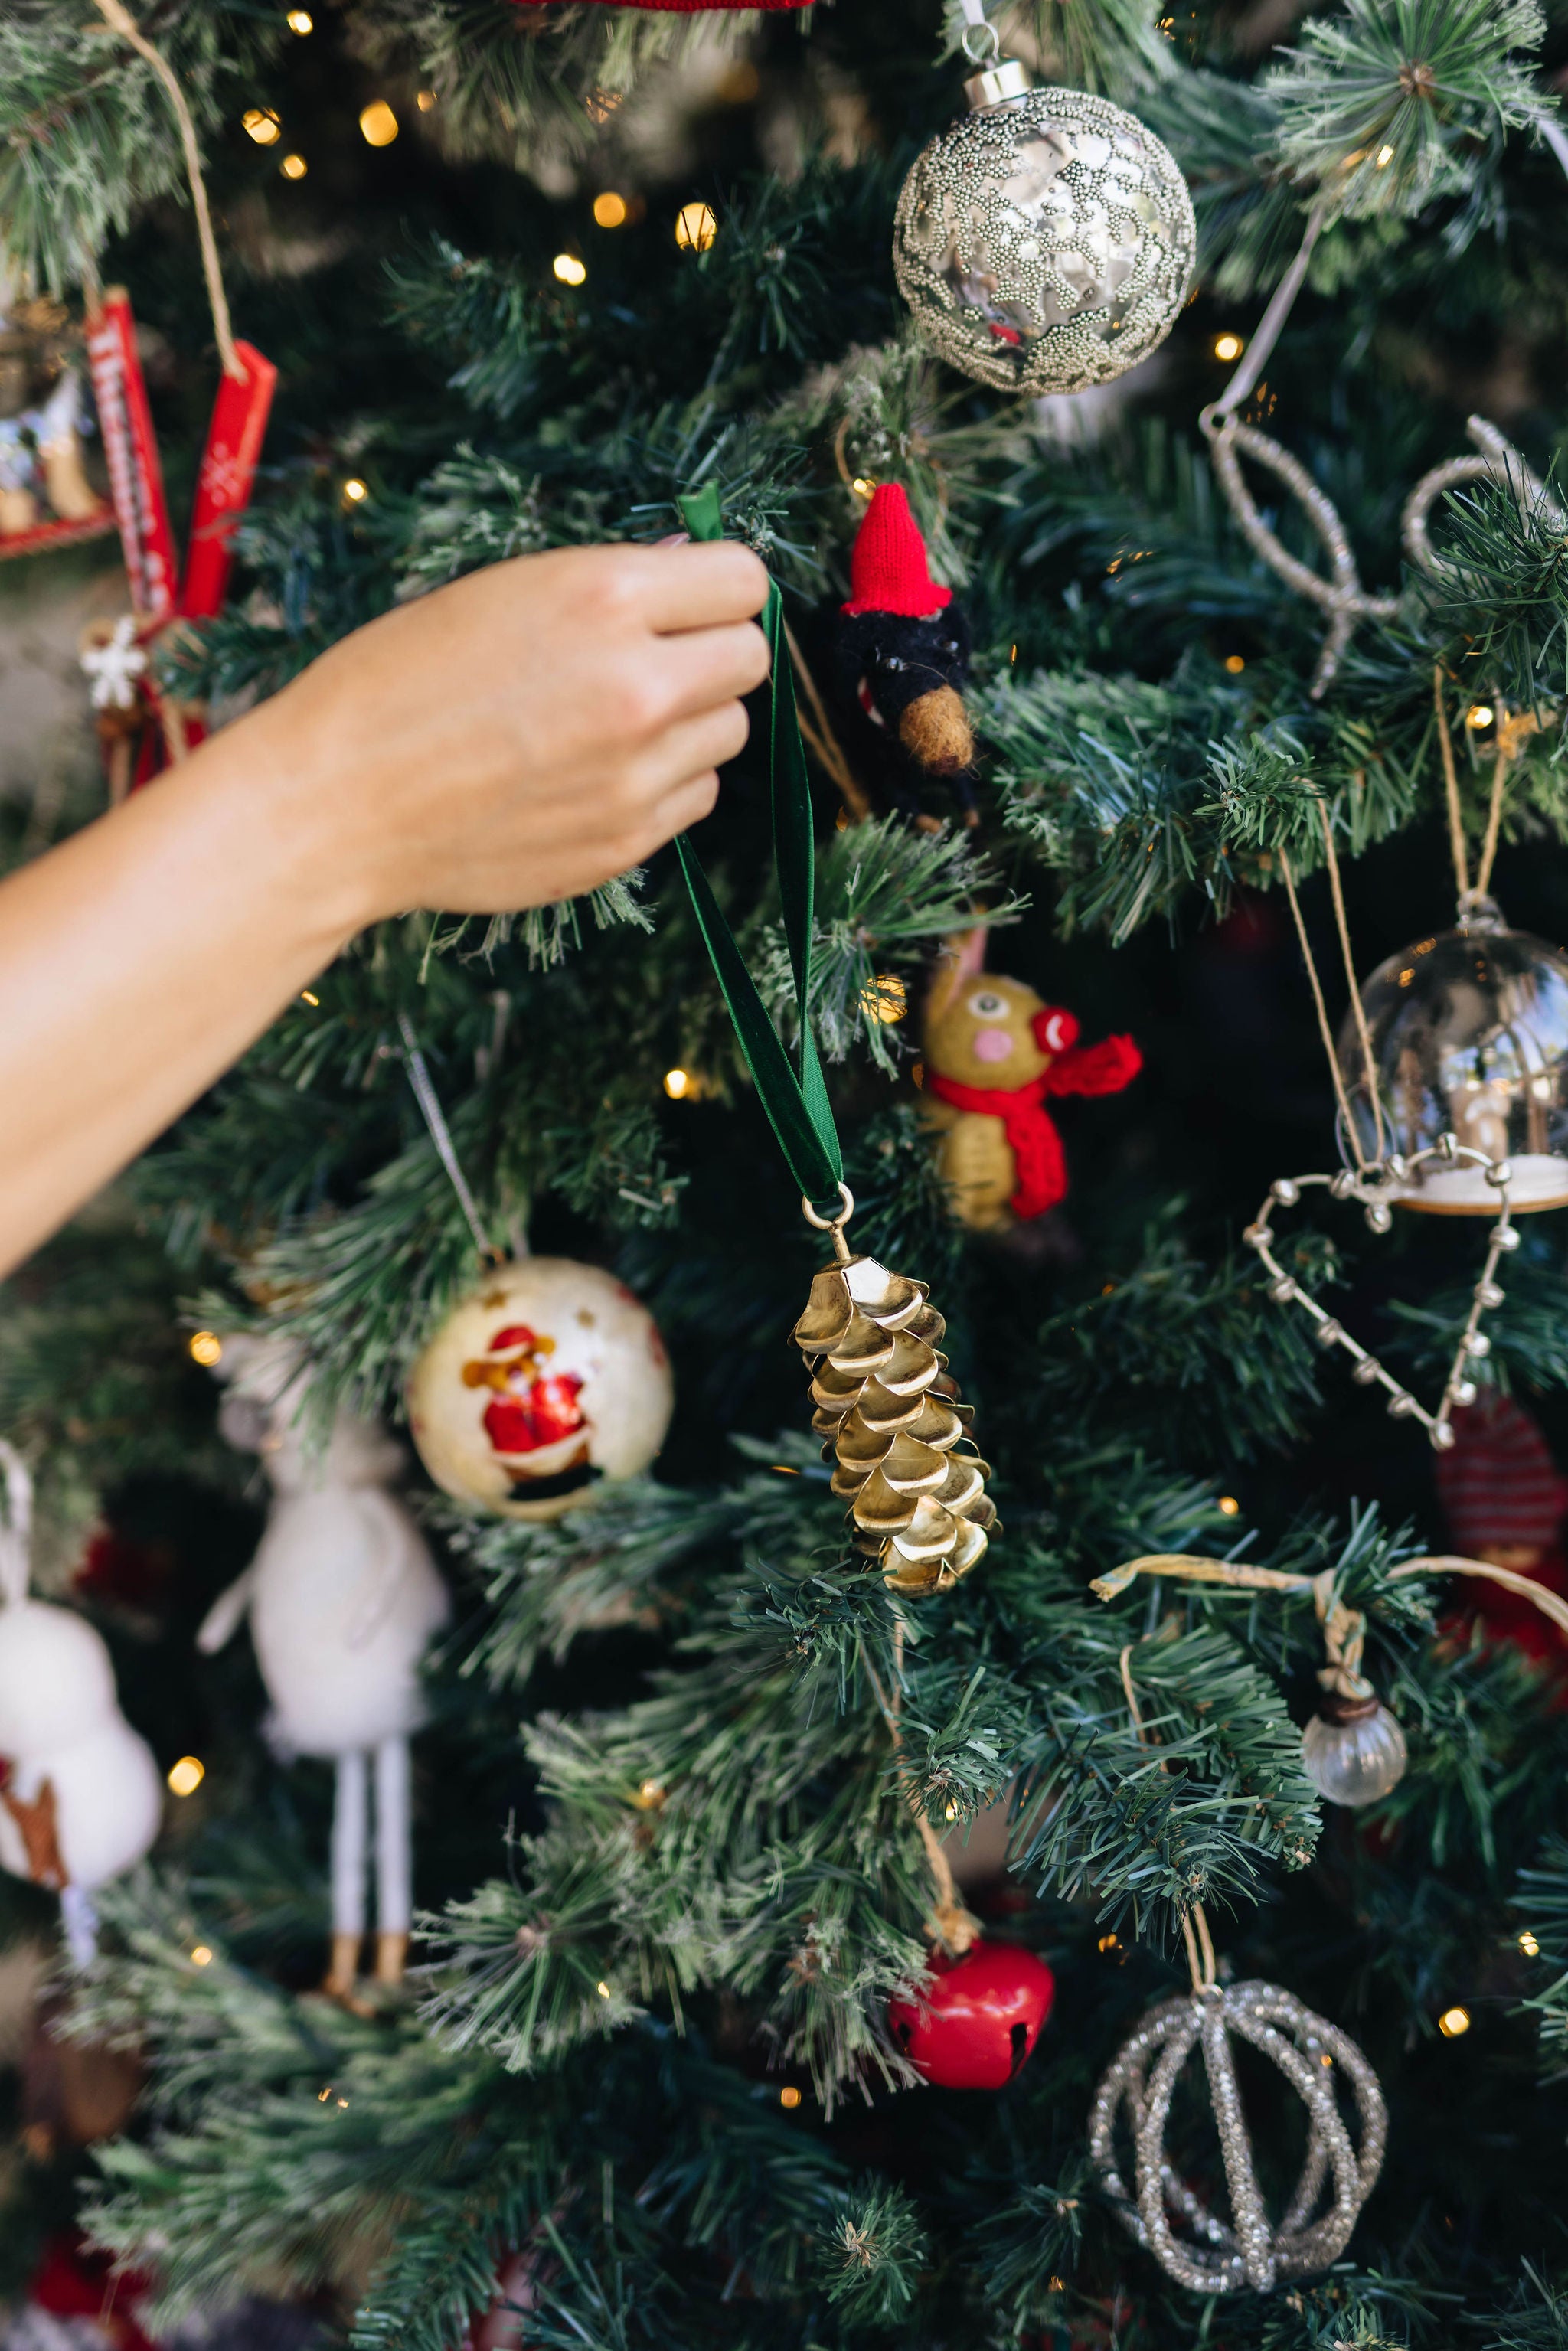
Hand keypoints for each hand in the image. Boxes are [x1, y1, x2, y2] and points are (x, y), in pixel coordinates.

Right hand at [256, 539, 770, 930]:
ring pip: (729, 734)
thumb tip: (688, 579)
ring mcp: (637, 774)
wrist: (337, 804)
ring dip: (689, 722)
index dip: (717, 589)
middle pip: (750, 659)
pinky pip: (693, 797)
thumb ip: (607, 589)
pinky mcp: (625, 840)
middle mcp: (638, 687)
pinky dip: (663, 783)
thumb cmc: (396, 682)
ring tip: (609, 723)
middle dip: (712, 653)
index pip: (744, 581)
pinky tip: (594, 773)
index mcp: (604, 600)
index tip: (690, 602)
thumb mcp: (498, 592)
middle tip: (656, 661)